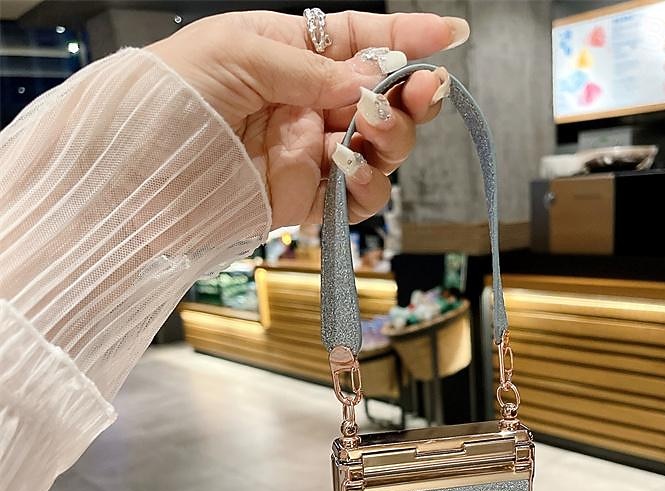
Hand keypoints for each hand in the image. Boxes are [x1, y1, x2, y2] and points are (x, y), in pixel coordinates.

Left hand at [148, 10, 468, 227]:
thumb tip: (371, 80)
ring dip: (391, 141)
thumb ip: (310, 68)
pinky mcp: (305, 201)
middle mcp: (307, 106)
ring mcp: (309, 156)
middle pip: (383, 103)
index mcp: (289, 56)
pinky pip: (357, 200)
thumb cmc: (168, 95)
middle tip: (420, 93)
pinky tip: (350, 171)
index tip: (451, 37)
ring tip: (369, 132)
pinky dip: (366, 188)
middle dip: (409, 98)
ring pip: (380, 152)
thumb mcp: (238, 52)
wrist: (135, 172)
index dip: (408, 40)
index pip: (360, 42)